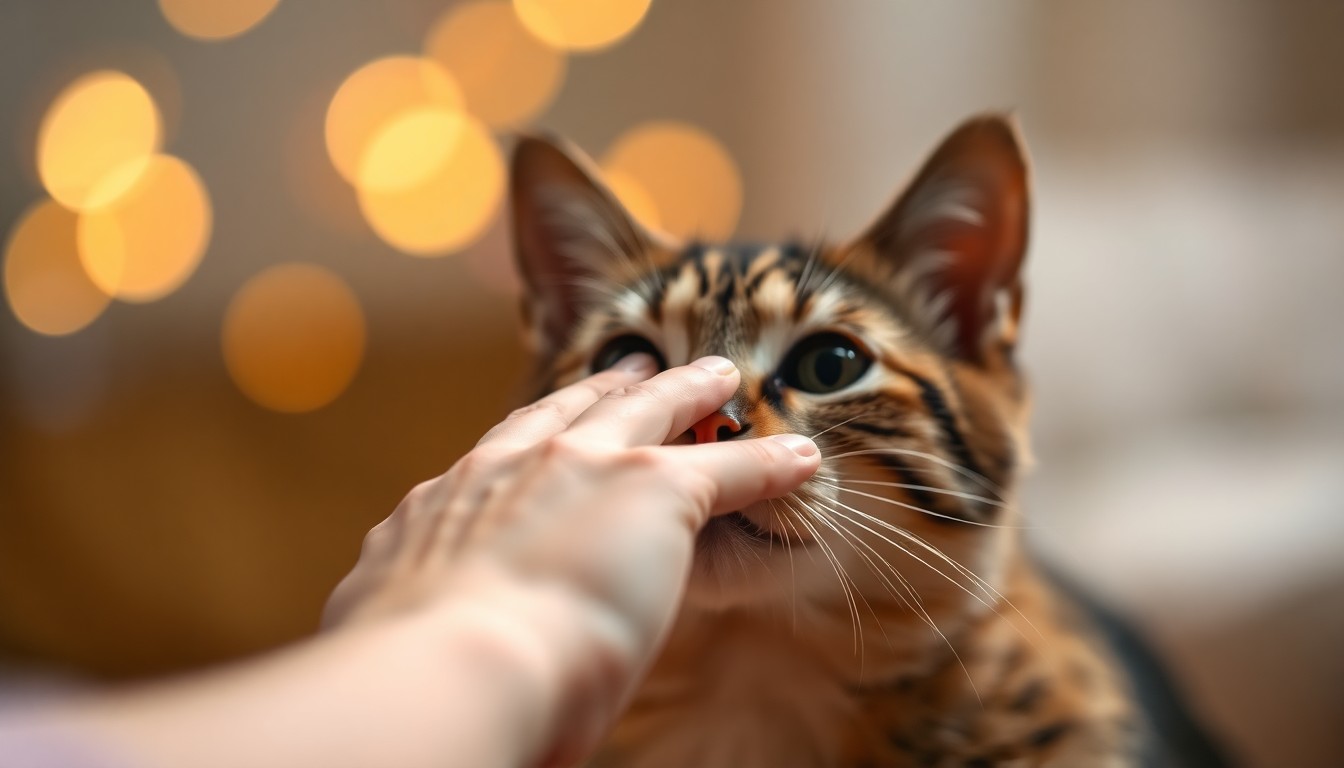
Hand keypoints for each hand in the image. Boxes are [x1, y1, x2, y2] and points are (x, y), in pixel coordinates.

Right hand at [322, 354, 819, 764]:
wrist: (450, 665)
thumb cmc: (407, 676)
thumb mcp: (385, 629)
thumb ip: (400, 614)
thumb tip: (371, 645)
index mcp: (451, 501)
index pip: (503, 448)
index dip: (538, 428)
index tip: (555, 419)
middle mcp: (514, 464)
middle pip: (575, 406)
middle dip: (611, 381)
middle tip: (636, 362)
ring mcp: (584, 468)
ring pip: (654, 410)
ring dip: (692, 389)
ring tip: (722, 372)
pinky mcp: (656, 490)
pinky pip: (732, 467)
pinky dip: (771, 461)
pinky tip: (804, 457)